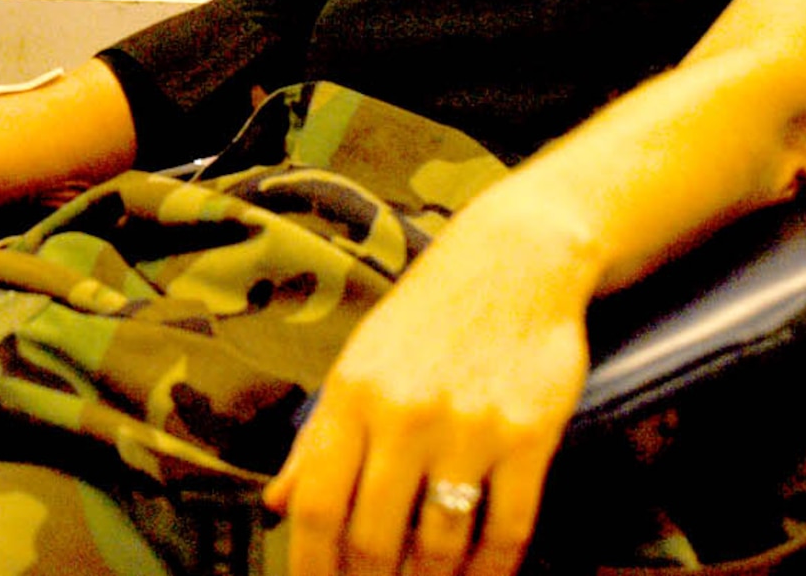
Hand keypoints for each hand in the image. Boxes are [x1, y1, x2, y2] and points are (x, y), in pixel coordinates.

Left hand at [263, 214, 591, 575]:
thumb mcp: (358, 364)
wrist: (513, 261)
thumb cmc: (426, 318)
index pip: (317, 503)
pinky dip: (490, 568)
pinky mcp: (528, 436)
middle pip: (373, 537)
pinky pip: (506, 528)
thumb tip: (277, 505)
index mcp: (350, 394)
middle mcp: (403, 413)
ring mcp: (468, 427)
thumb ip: (316, 438)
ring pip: (439, 543)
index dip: (310, 564)